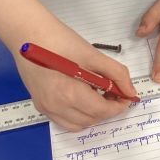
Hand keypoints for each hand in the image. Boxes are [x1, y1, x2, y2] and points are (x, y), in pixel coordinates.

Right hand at [15, 28, 137, 131]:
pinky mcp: (40, 104)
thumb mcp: (94, 55)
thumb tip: (130, 91)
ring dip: (93, 114)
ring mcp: (45, 107)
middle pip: (91, 119)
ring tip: (99, 94)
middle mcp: (55, 106)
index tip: (127, 97)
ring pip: (77, 124)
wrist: (29, 34)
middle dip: (107, 110)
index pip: (101, 111)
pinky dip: (78, 114)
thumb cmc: (61, 41)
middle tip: (115, 93)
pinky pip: (64, 120)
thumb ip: (117, 74)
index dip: (118, 106)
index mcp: (70, 94)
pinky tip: (83, 97)